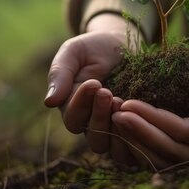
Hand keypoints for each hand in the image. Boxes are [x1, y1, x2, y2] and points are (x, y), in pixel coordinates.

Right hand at [44, 14, 138, 162]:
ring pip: (115, 146)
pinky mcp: (135, 128)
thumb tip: (49, 102)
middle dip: (100, 116)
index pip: (73, 119)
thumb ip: (60, 73)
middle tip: (108, 92)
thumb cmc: (95, 47)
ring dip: (118, 128)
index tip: (94, 83)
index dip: (81, 105)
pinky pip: (135, 146)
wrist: (124, 43)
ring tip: (122, 102)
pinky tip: (140, 113)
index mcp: (73, 108)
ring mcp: (115, 128)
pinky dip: (136, 135)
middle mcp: (92, 123)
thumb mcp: (74, 52)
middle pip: (94, 138)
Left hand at [111, 39, 188, 168]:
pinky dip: (140, 138)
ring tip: (112, 117)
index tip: (128, 104)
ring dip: (136, 139)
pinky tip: (120, 120)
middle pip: (170, 151)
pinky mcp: (188, 138)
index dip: (155, 121)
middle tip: (113, 113)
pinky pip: (160, 146)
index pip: (184, 133)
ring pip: (162, 155)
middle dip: (140, 133)